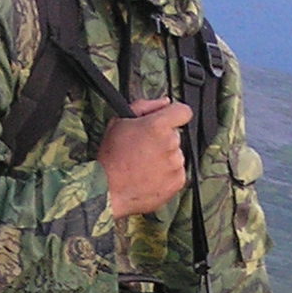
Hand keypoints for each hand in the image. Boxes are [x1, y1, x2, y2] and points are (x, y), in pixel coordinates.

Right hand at [98, 97, 192, 217]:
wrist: (108, 190)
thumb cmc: (111, 157)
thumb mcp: (119, 121)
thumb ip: (145, 106)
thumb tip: (164, 102)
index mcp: (158, 126)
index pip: (183, 111)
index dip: (175, 114)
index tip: (169, 120)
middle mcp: (170, 144)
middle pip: (176, 135)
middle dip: (163, 139)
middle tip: (144, 148)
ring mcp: (176, 164)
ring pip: (176, 154)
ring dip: (165, 157)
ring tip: (144, 165)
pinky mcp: (178, 181)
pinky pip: (177, 172)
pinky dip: (167, 174)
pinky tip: (150, 175)